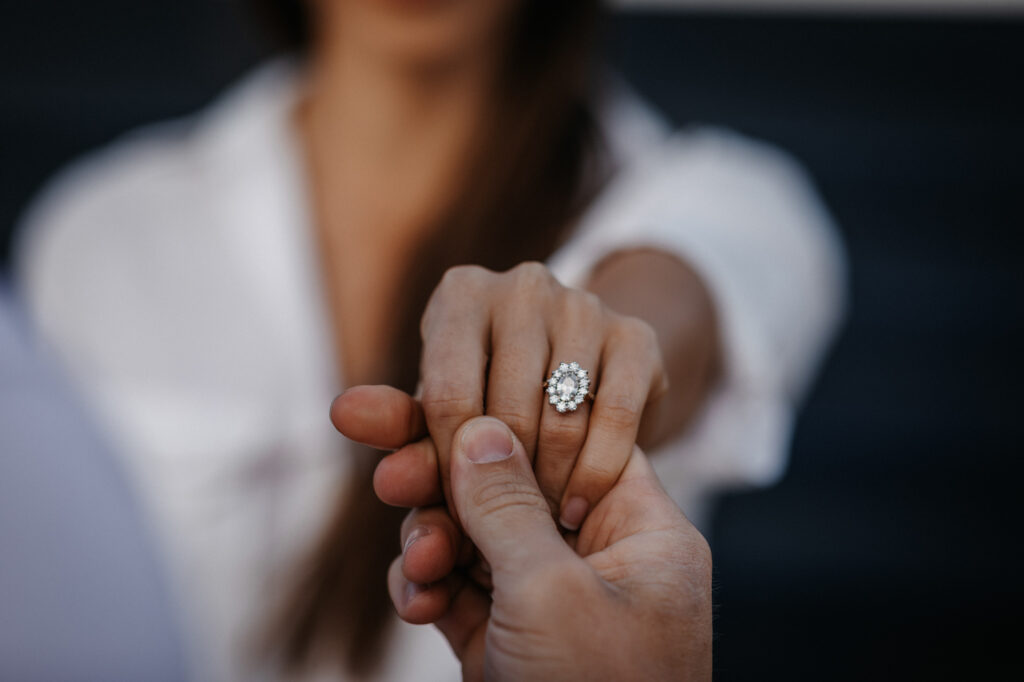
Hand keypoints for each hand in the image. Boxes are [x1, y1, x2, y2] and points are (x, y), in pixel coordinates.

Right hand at [383, 416, 711, 680]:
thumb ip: (508, 504)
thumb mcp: (551, 593)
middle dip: (445, 484)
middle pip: (512, 490)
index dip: (505, 421)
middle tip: (385, 470)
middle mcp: (599, 560)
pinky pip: (461, 591)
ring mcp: (550, 601)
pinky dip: (432, 591)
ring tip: (418, 566)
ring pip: (476, 539)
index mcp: (641, 533)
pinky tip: (417, 603)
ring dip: (434, 545)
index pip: (570, 446)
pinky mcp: (508, 640)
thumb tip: (478, 424)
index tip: (439, 408)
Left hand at [397, 261, 669, 529]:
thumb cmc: (487, 396)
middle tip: (496, 536)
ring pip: (562, 419)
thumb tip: (341, 414)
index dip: (449, 470)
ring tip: (531, 525)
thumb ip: (397, 423)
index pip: (447, 395)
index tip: (454, 516)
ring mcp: (585, 304)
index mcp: (462, 293)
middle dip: (500, 486)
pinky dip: (594, 474)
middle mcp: (524, 284)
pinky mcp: (637, 335)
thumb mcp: (440, 412)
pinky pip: (615, 418)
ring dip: (547, 489)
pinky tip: (575, 508)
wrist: (579, 373)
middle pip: (507, 410)